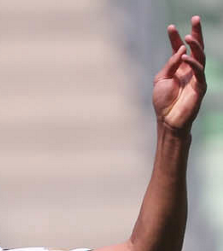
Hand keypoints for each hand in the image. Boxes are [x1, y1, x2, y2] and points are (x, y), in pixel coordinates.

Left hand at [154, 16, 206, 131]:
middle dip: (196, 33)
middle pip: (196, 47)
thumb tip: (179, 50)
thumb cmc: (163, 103)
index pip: (179, 49)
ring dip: (195, 45)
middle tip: (195, 18)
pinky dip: (193, 63)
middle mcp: (189, 70)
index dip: (175, 38)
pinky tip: (185, 56)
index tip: (170, 27)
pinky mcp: (200, 85)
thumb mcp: (161, 80)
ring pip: (200, 56)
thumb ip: (169, 65)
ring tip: (188, 37)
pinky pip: (199, 71)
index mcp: (179, 68)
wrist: (168, 121)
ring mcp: (196, 77)